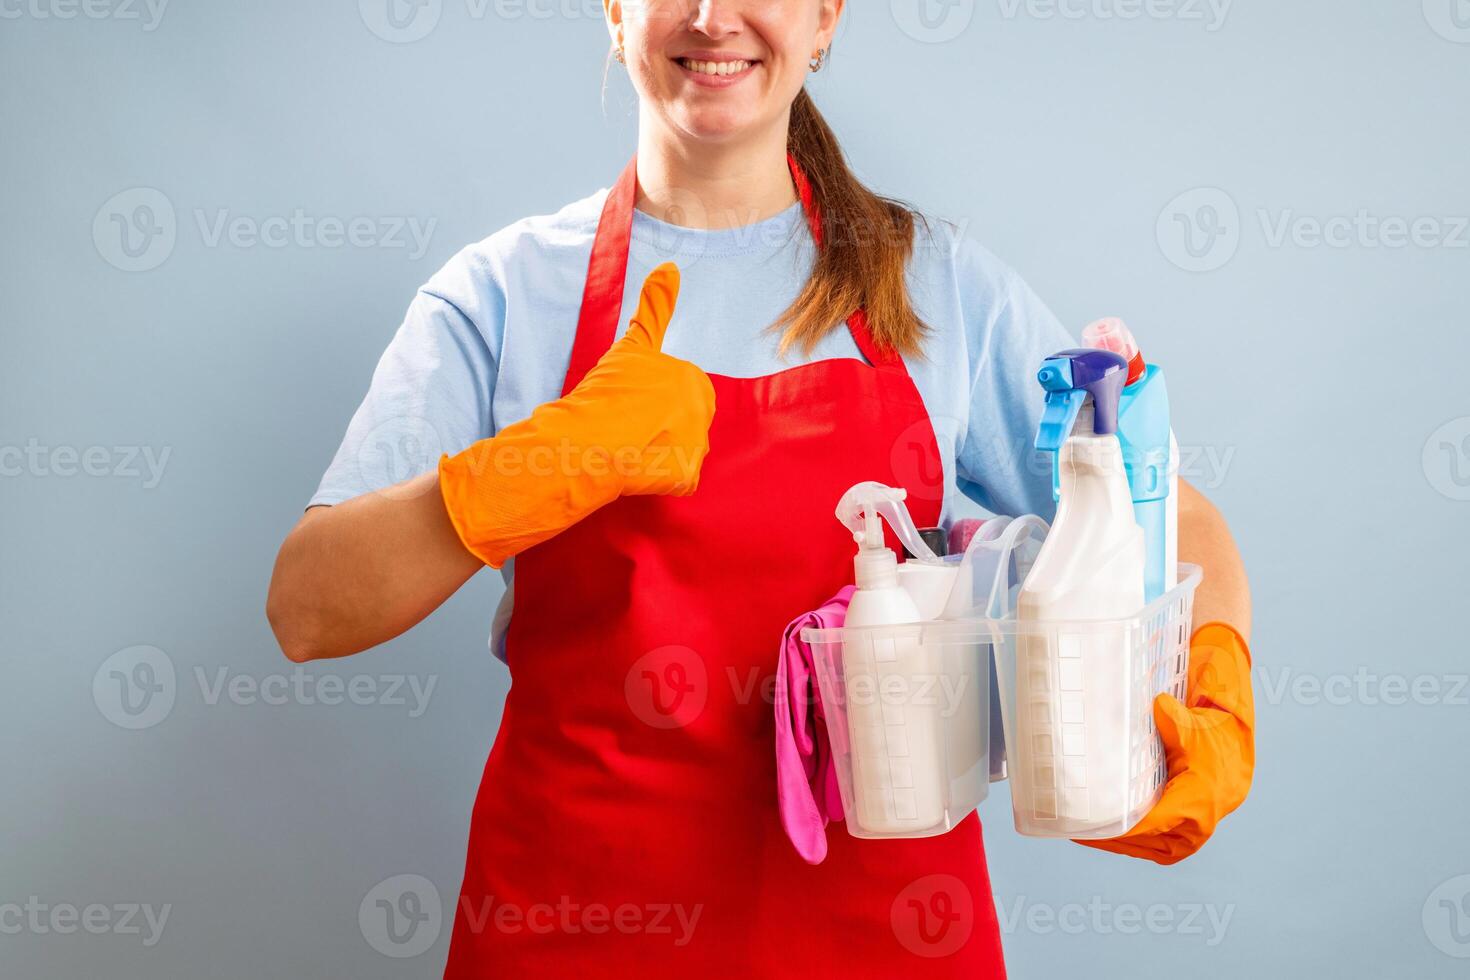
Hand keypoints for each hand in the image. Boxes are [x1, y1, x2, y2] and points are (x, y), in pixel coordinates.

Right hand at [438, 263, 715, 566]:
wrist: (588, 439)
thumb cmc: (606, 391)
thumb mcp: (631, 346)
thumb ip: (655, 309)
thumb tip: (671, 267)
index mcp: (693, 379)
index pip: (681, 392)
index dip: (651, 401)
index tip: (629, 405)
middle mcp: (702, 410)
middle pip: (686, 422)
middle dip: (661, 426)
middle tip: (628, 427)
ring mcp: (697, 444)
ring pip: (681, 451)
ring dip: (657, 452)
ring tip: (629, 447)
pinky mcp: (686, 474)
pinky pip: (677, 478)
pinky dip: (656, 477)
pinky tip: (636, 468)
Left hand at [1077, 622, 1254, 864]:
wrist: (1235, 755)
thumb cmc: (1213, 739)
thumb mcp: (1193, 727)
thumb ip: (1174, 718)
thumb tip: (1160, 703)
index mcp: (1195, 802)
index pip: (1149, 823)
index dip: (1118, 828)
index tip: (1089, 827)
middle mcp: (1194, 826)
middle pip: (1142, 840)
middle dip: (1109, 837)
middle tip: (1075, 829)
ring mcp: (1190, 835)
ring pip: (1147, 848)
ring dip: (1117, 844)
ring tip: (1083, 835)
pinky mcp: (1186, 837)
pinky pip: (1155, 847)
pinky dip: (1131, 843)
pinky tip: (1105, 837)